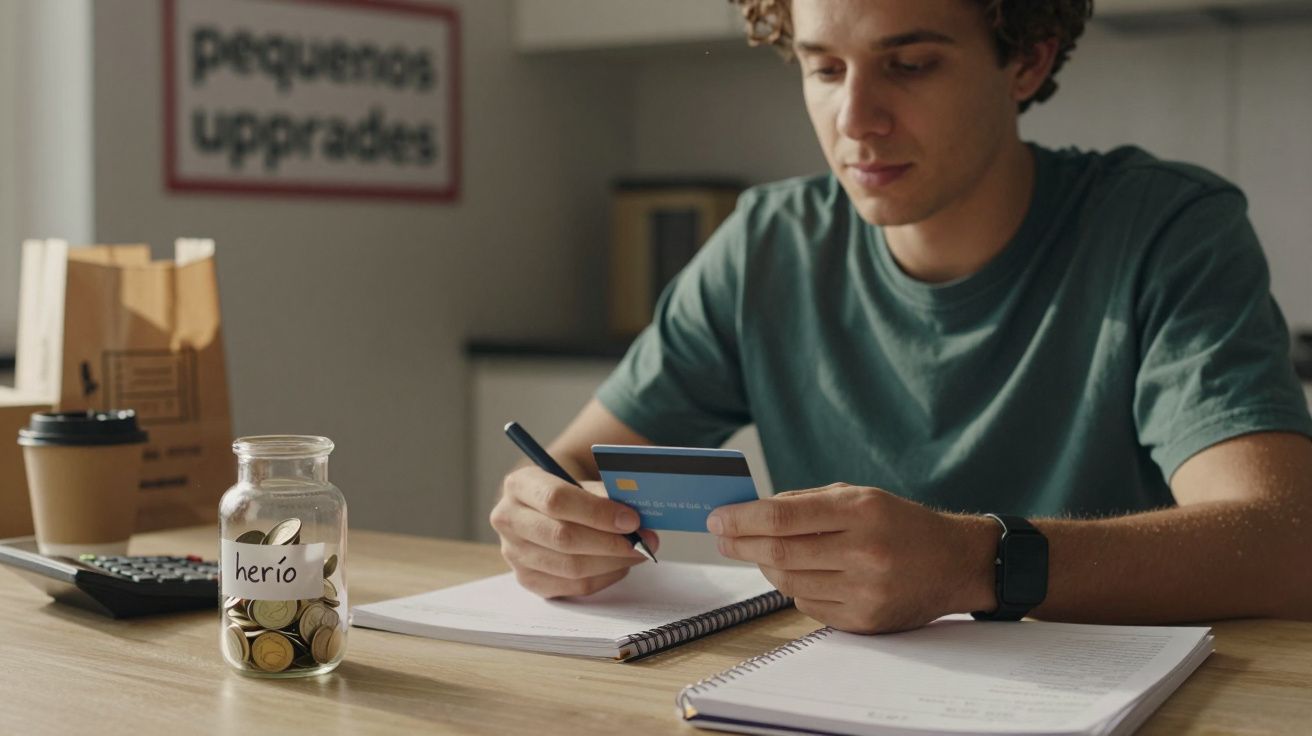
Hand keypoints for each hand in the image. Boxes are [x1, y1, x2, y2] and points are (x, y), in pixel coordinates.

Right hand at [490, 466, 660, 597]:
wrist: (544, 507)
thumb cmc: (570, 492)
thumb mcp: (583, 481)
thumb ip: (605, 494)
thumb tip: (637, 516)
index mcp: (519, 485)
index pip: (556, 500)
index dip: (597, 512)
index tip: (631, 519)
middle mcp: (508, 519)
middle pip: (563, 537)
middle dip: (610, 542)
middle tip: (643, 541)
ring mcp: (514, 554)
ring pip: (570, 567)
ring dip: (612, 562)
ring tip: (638, 552)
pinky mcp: (528, 580)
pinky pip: (573, 587)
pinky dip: (604, 577)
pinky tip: (620, 565)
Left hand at [708, 483, 994, 633]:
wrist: (956, 563)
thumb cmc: (901, 523)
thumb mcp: (860, 495)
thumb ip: (806, 502)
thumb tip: (750, 511)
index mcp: (862, 511)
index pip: (782, 518)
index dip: (742, 519)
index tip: (717, 518)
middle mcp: (864, 552)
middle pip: (779, 553)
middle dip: (741, 544)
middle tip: (722, 536)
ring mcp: (865, 591)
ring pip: (788, 583)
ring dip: (765, 567)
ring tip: (761, 552)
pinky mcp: (865, 621)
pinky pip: (807, 605)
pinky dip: (794, 588)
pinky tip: (801, 574)